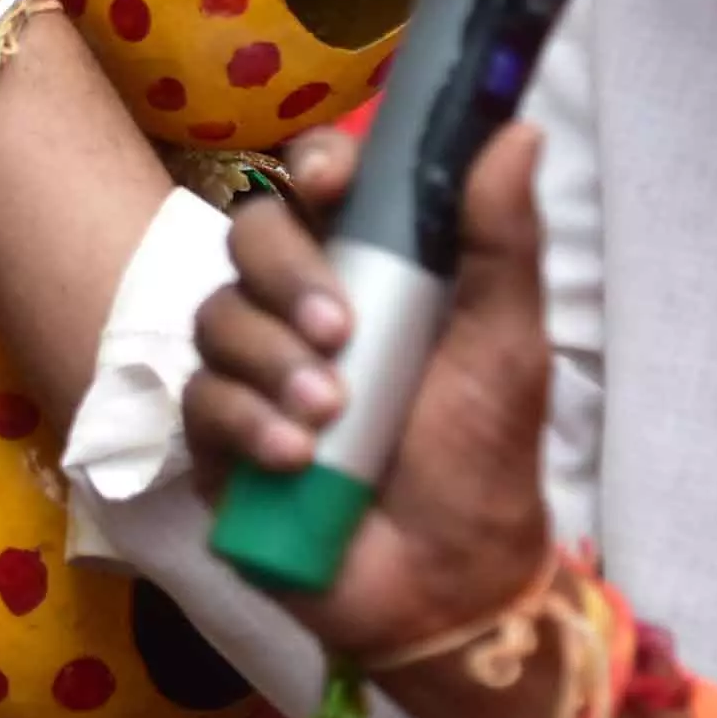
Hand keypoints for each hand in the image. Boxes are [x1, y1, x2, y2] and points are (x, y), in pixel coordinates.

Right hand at [181, 124, 557, 678]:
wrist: (448, 589)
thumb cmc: (483, 461)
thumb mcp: (506, 346)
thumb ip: (503, 240)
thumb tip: (516, 128)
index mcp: (373, 271)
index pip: (319, 186)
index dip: (315, 166)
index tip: (332, 178)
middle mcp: (302, 310)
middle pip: (251, 236)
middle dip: (286, 274)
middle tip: (340, 329)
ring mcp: (253, 376)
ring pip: (217, 318)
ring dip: (273, 363)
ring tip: (331, 416)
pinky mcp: (217, 443)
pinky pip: (200, 402)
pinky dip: (249, 425)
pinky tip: (298, 460)